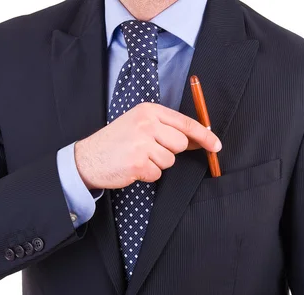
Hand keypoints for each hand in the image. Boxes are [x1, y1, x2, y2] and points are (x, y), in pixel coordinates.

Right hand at [74, 103, 221, 189]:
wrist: (87, 158)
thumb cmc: (116, 142)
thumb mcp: (139, 124)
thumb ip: (166, 128)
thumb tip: (198, 139)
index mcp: (149, 111)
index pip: (186, 123)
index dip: (205, 136)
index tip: (216, 145)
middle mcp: (146, 124)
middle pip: (181, 143)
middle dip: (170, 151)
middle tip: (149, 150)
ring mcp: (142, 144)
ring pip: (170, 161)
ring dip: (157, 164)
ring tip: (138, 157)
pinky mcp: (138, 163)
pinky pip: (157, 173)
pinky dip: (147, 174)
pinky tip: (133, 167)